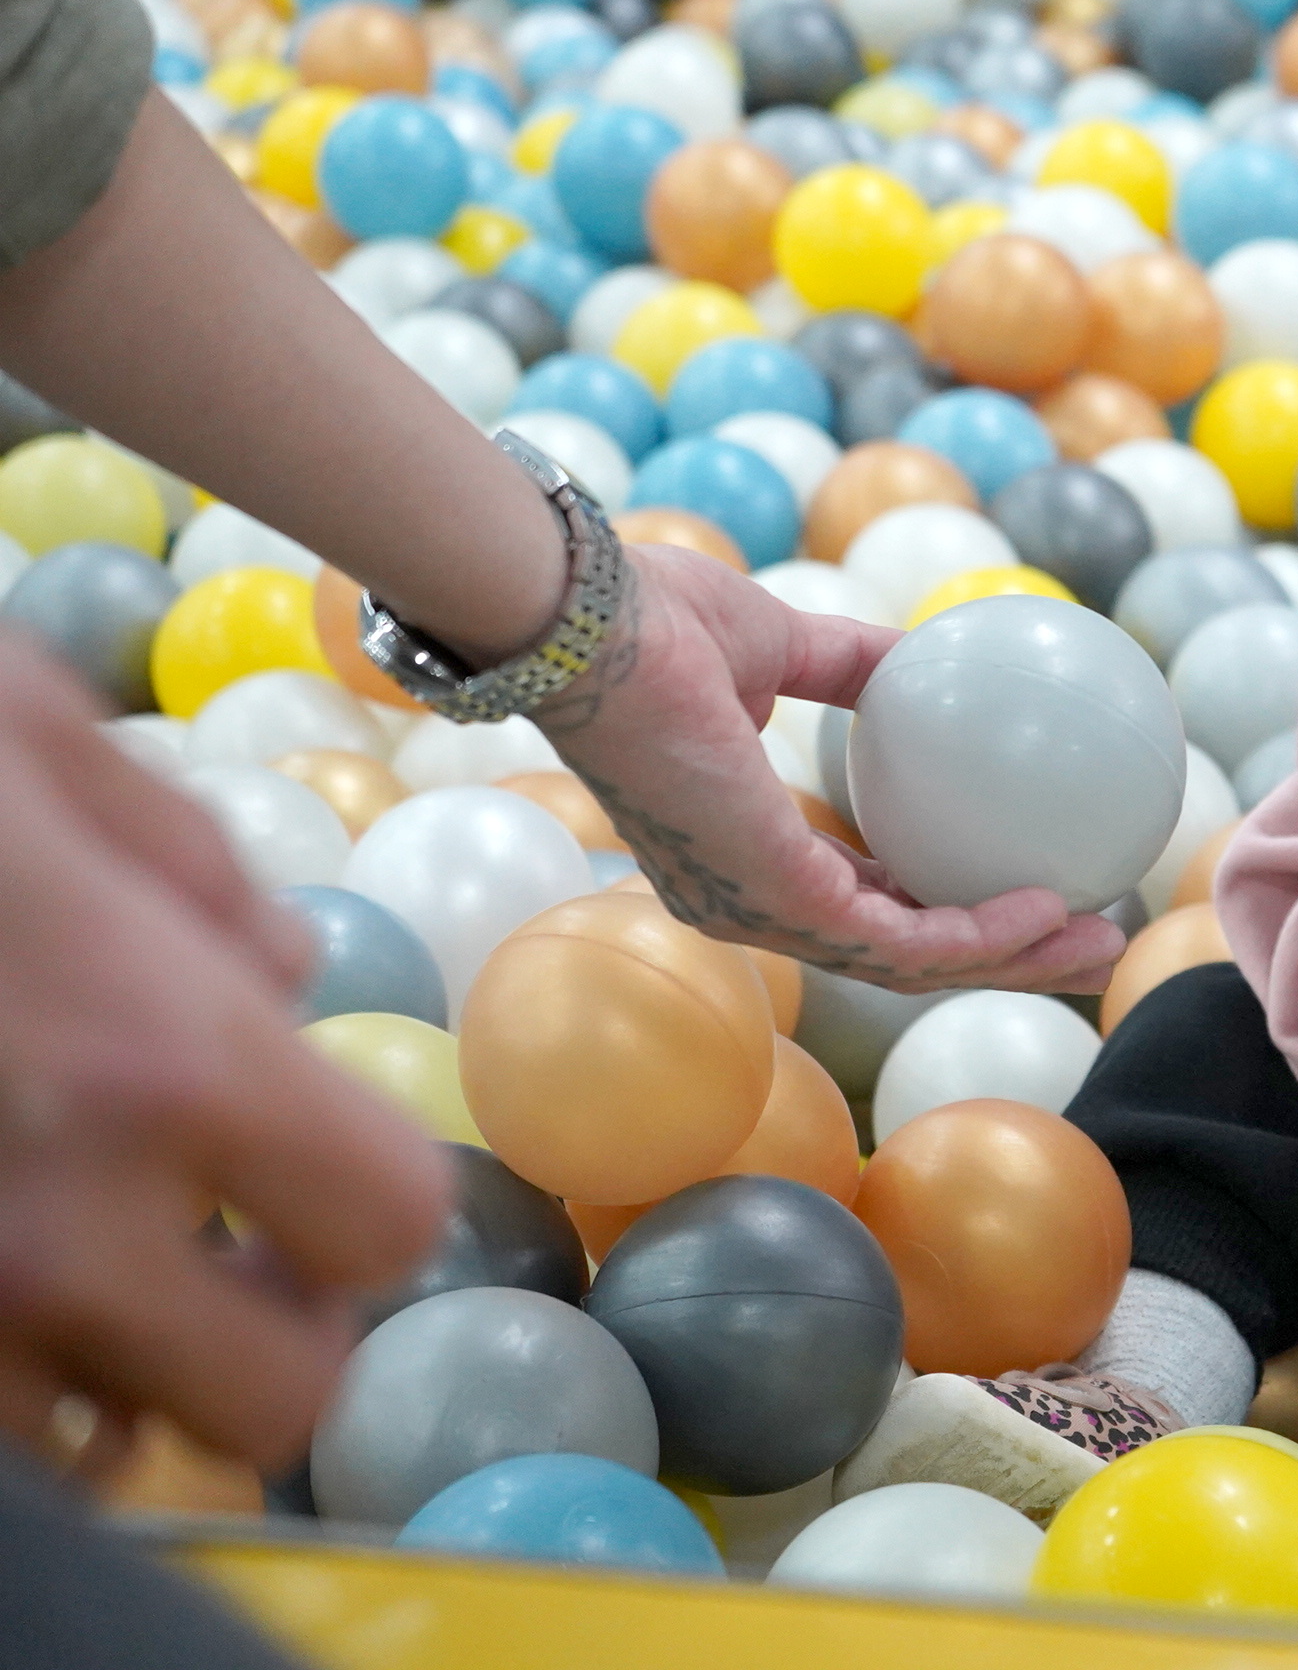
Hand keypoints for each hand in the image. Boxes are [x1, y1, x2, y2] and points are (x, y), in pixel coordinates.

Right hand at [0, 629, 448, 1469]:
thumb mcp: (11, 728)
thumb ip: (177, 860)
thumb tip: (278, 971)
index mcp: (156, 1064)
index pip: (382, 1227)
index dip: (364, 1200)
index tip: (314, 1164)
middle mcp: (51, 1233)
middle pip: (265, 1401)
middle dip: (260, 1330)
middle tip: (213, 1249)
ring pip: (88, 1447)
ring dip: (104, 1370)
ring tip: (54, 1251)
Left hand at [538, 547, 1125, 993]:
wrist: (596, 625)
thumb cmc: (657, 624)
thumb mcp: (779, 644)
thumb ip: (849, 665)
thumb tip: (923, 657)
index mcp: (744, 853)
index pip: (861, 906)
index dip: (949, 909)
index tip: (1030, 891)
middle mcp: (749, 903)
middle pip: (898, 958)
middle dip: (1001, 958)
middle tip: (1087, 941)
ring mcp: (759, 910)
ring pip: (908, 966)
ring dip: (1010, 959)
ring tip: (1094, 941)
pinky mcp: (776, 898)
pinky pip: (899, 938)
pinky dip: (977, 933)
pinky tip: (1042, 908)